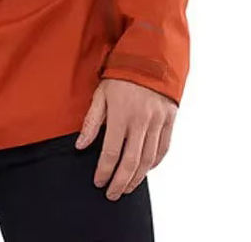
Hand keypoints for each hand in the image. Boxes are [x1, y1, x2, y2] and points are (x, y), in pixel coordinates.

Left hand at [75, 79, 176, 200]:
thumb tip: (80, 145)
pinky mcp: (170, 120)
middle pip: (131, 162)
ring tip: (126, 188)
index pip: (111, 152)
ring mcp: (157, 121)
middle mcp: (141, 121)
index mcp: (121, 114)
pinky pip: (163, 148)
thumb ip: (91, 121)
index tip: (98, 182)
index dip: (104, 171)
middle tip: (111, 194)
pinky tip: (145, 170)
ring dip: (137, 178)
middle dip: (120, 182)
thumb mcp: (100, 93)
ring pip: (148, 160)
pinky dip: (154, 163)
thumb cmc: (121, 74)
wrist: (150, 57)